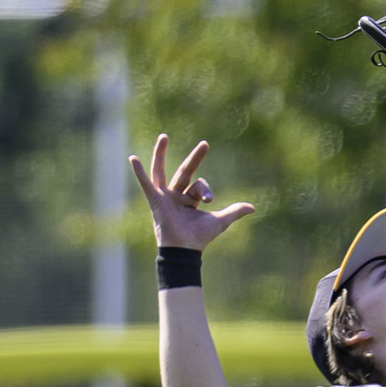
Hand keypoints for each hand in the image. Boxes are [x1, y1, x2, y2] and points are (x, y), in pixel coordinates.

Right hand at [129, 134, 254, 250]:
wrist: (185, 249)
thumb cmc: (200, 237)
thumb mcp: (220, 221)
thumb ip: (234, 212)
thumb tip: (253, 207)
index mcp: (190, 199)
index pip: (200, 185)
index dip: (206, 190)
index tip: (208, 201)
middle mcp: (176, 195)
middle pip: (185, 171)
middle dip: (195, 158)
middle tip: (205, 144)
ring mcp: (164, 197)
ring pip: (161, 171)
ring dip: (162, 154)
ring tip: (164, 136)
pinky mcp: (155, 200)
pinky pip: (145, 183)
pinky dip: (139, 172)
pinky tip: (132, 157)